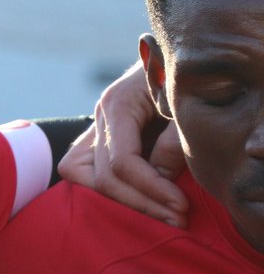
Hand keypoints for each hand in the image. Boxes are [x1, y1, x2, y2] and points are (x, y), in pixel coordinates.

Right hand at [58, 62, 187, 226]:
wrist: (178, 54)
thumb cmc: (187, 76)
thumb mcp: (186, 106)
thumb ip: (174, 141)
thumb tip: (161, 177)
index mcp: (117, 104)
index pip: (121, 162)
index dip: (151, 189)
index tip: (181, 206)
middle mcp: (99, 117)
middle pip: (104, 177)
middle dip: (141, 203)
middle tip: (177, 219)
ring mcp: (96, 127)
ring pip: (87, 178)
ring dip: (123, 200)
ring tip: (159, 213)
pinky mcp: (101, 137)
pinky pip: (86, 171)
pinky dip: (107, 188)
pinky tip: (138, 198)